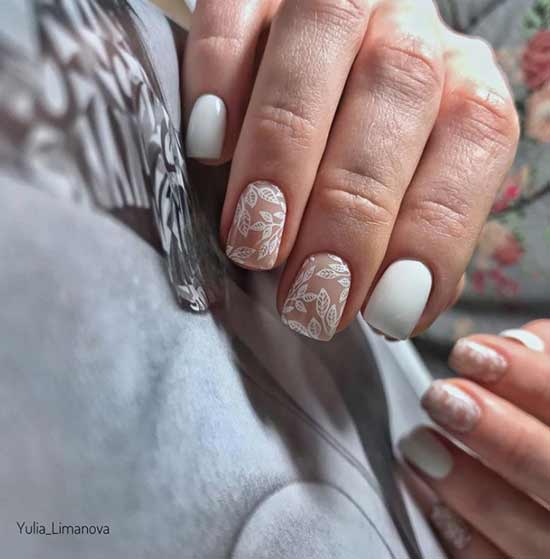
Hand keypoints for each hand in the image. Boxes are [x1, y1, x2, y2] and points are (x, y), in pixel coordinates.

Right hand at [183, 0, 518, 340]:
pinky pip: (236, 10)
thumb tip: (389, 306)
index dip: (432, 231)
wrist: (303, 84)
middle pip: (399, 89)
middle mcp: (407, 24)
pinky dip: (219, 78)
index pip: (474, 136)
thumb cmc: (353, 162)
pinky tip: (207, 149)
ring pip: (322, 38)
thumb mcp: (398, 196)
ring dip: (282, 153)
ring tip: (251, 243)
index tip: (381, 311)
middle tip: (308, 293)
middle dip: (349, 210)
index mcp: (459, 78)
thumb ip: (404, 237)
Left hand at [400, 320, 549, 557]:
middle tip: (438, 396)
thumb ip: (549, 370)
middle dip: (493, 431)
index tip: (469, 352)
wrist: (549, 493)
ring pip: (525, 530)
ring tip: (418, 443)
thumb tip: (514, 343)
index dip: (528, 377)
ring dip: (465, 484)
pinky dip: (457, 532)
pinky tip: (429, 497)